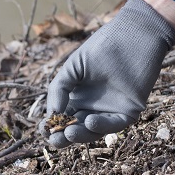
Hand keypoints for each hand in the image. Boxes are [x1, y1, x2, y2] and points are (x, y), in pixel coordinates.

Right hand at [39, 0, 174, 146]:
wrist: (131, 36)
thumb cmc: (101, 47)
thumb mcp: (73, 67)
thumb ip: (59, 89)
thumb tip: (52, 114)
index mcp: (77, 98)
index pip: (62, 119)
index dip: (51, 126)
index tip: (43, 128)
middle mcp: (93, 107)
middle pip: (76, 129)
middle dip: (64, 137)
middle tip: (55, 138)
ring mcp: (110, 111)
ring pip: (93, 131)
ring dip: (81, 135)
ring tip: (69, 132)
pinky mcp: (128, 111)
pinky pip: (114, 124)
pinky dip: (102, 126)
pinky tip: (89, 120)